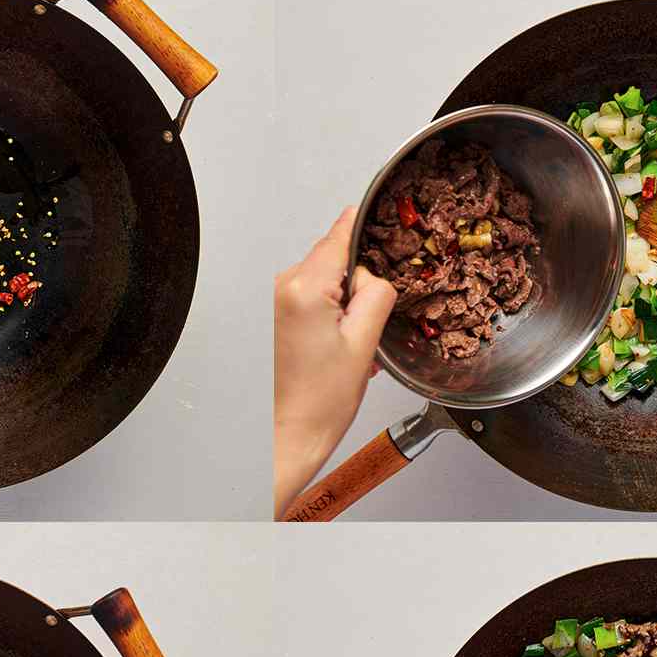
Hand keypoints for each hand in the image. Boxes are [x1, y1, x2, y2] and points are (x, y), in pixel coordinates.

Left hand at [274, 208, 395, 516]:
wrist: (285, 437)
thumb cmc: (318, 404)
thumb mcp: (364, 343)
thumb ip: (375, 293)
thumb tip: (375, 270)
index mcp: (303, 288)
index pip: (340, 234)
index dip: (366, 227)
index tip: (383, 218)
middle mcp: (281, 289)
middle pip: (335, 260)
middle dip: (358, 286)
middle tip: (365, 327)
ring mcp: (273, 303)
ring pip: (325, 282)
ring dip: (344, 306)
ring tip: (349, 347)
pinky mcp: (272, 318)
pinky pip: (312, 300)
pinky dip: (330, 317)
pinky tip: (336, 349)